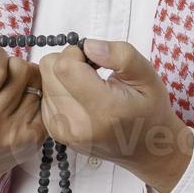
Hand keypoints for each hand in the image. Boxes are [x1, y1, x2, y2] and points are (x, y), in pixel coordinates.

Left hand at [37, 39, 193, 192]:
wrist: (145, 147)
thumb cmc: (149, 108)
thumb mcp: (147, 75)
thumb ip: (120, 55)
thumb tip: (87, 45)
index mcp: (103, 109)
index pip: (64, 67)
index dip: (77, 53)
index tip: (96, 60)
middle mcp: (76, 124)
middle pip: (49, 70)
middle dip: (69, 61)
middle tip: (93, 71)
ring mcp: (62, 131)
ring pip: (44, 80)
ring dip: (63, 75)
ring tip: (89, 86)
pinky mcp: (54, 132)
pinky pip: (44, 94)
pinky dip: (60, 89)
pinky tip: (81, 97)